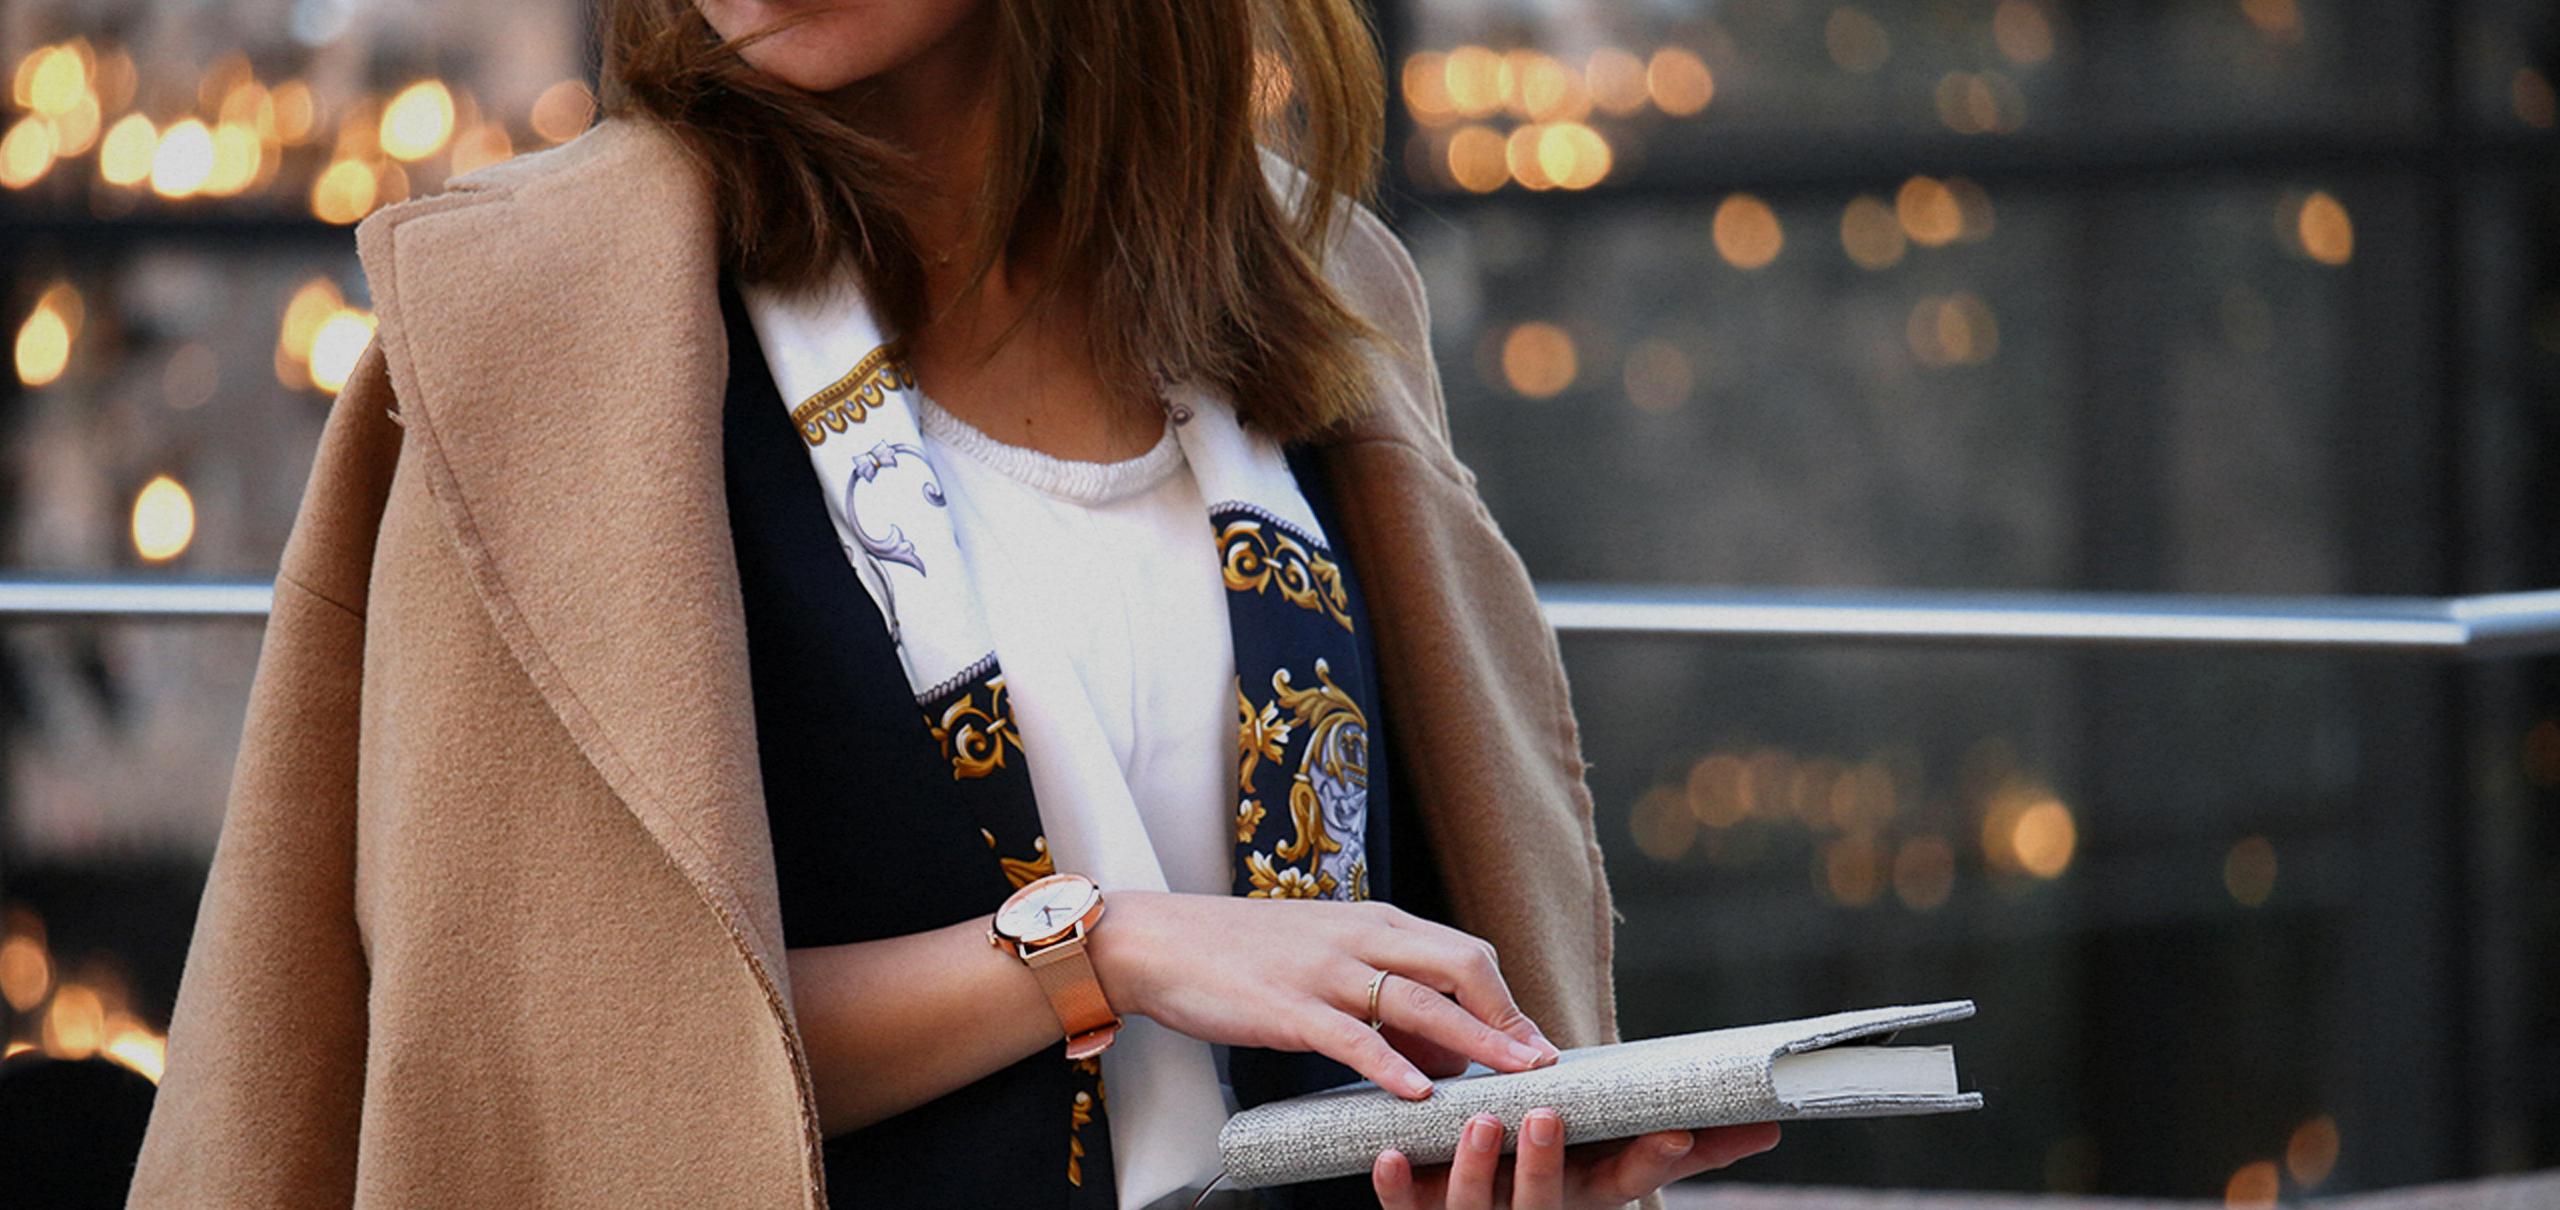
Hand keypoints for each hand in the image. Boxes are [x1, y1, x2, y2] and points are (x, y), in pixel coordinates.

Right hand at [1085, 892, 1559, 1096]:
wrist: (1160, 940)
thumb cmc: (1244, 956)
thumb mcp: (1326, 960)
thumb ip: (1383, 997)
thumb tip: (1440, 1053)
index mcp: (1374, 922)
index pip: (1464, 954)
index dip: (1506, 1001)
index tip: (1538, 1045)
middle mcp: (1360, 936)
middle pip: (1461, 965)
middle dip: (1509, 1015)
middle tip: (1543, 1064)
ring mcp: (1324, 970)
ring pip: (1419, 1000)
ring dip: (1476, 1040)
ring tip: (1516, 1077)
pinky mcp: (1286, 1005)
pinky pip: (1350, 1037)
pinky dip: (1390, 1064)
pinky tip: (1418, 1094)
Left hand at [1372, 1110, 1781, 1209]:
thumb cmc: (1550, 1171)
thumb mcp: (1606, 1158)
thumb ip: (1675, 1144)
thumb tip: (1770, 1124)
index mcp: (1580, 1198)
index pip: (1623, 1185)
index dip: (1652, 1164)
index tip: (1675, 1132)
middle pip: (1543, 1202)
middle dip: (1547, 1164)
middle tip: (1549, 1116)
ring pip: (1472, 1208)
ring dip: (1474, 1167)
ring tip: (1478, 1122)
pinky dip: (1392, 1184)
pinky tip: (1382, 1156)